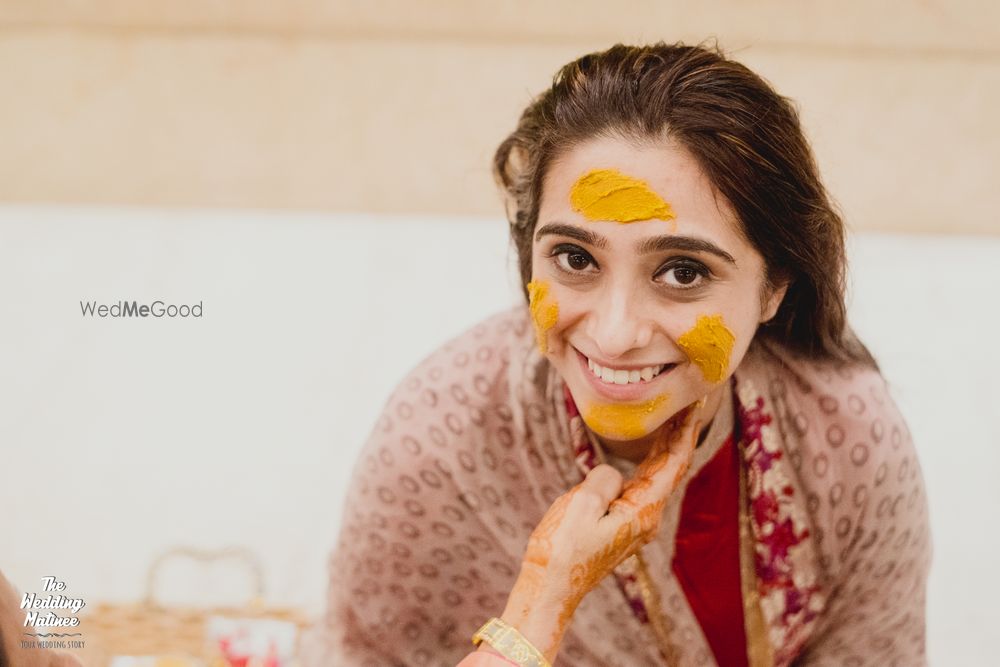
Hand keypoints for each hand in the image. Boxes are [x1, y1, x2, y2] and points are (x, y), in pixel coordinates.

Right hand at [494, 402, 704, 661]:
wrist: (550, 589)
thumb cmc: (561, 551)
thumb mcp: (579, 507)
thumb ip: (603, 482)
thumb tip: (614, 473)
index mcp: (642, 511)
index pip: (673, 463)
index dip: (684, 431)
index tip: (696, 404)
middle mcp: (646, 518)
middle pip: (670, 467)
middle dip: (679, 434)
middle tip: (688, 403)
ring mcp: (634, 522)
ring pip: (656, 476)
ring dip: (664, 447)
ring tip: (672, 419)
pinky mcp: (620, 524)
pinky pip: (638, 486)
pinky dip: (645, 463)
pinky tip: (645, 451)